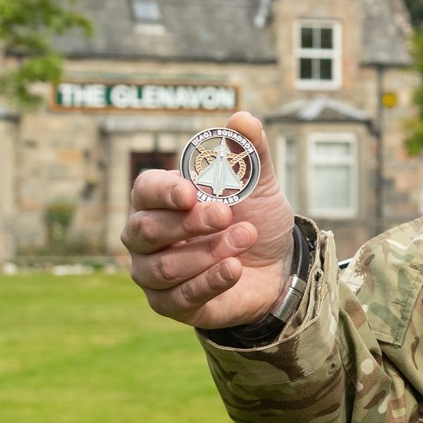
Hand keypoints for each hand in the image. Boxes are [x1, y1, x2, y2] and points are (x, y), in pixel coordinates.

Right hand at [120, 111, 296, 328]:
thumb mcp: (258, 184)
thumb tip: (242, 119)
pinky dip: (210, 281)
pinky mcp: (170, 304)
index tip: (192, 192)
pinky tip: (234, 268)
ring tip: (245, 239)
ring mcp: (153, 274)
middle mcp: (145, 237)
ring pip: (164, 267)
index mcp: (159, 200)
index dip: (165, 191)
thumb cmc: (254, 218)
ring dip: (208, 252)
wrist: (278, 266)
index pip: (145, 190)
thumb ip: (248, 152)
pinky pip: (180, 297)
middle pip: (148, 230)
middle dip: (189, 223)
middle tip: (227, 215)